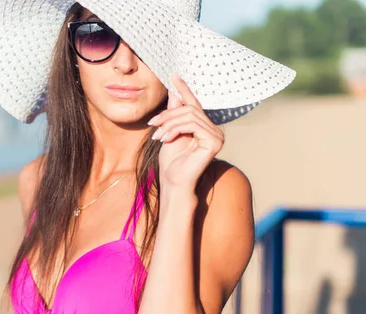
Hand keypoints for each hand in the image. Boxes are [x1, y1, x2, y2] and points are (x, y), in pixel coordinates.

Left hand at [149, 75, 223, 194]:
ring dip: (169, 124)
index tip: (173, 76)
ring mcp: (217, 136)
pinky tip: (166, 140)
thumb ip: (174, 112)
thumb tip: (174, 91)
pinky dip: (176, 129)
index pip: (193, 103)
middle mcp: (214, 130)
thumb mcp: (169, 131)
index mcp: (204, 127)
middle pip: (189, 109)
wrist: (173, 181)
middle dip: (167, 115)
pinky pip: (193, 125)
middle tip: (152, 124)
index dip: (183, 89)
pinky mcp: (215, 142)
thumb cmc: (170, 161)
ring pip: (190, 116)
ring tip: (157, 136)